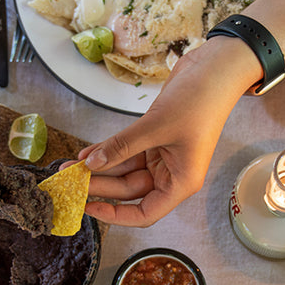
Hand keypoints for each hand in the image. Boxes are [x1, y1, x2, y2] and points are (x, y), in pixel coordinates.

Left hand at [62, 37, 260, 226]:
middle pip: (129, 190)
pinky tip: (86, 152)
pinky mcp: (154, 139)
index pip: (145, 213)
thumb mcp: (156, 127)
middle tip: (70, 180)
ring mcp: (161, 156)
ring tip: (71, 165)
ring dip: (99, 167)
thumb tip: (91, 164)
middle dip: (100, 185)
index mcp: (180, 182)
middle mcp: (171, 174)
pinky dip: (107, 151)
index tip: (89, 207)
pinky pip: (126, 151)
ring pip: (124, 171)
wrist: (214, 69)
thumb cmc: (199, 102)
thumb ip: (121, 147)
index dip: (116, 215)